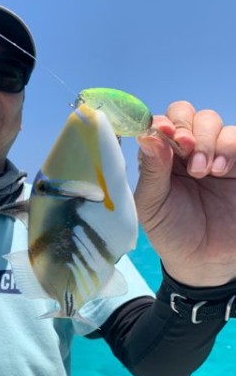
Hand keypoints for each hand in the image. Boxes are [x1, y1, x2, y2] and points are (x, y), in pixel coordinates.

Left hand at [135, 100, 235, 286]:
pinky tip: (221, 169)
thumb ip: (151, 171)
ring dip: (208, 140)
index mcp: (160, 158)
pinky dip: (229, 147)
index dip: (162, 123)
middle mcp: (186, 151)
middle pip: (187, 114)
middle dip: (186, 129)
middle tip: (186, 151)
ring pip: (213, 121)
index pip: (160, 124)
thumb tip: (148, 135)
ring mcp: (215, 154)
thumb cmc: (172, 232)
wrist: (205, 261)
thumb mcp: (152, 205)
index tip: (165, 133)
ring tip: (204, 171)